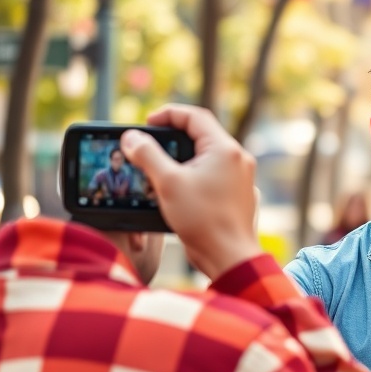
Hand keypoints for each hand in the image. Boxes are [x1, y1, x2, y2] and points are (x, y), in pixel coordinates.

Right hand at [120, 104, 262, 279]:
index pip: (195, 116)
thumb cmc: (203, 220)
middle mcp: (237, 159)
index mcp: (225, 149)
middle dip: (171, 138)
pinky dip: (190, 175)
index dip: (168, 114)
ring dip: (179, 159)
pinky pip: (210, 175)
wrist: (230, 257)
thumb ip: (147, 155)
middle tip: (149, 145)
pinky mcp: (234, 194)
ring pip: (204, 157)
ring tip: (156, 168)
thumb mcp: (168, 183)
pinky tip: (173, 188)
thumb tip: (131, 138)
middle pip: (200, 136)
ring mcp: (239, 177)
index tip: (147, 123)